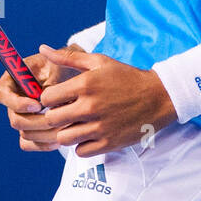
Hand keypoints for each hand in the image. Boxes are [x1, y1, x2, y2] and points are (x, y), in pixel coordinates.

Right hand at [0, 48, 81, 150]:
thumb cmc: (63, 65)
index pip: (1, 95)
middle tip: (58, 119)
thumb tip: (44, 99)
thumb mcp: (58, 64)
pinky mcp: (29, 129)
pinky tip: (60, 138)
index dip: (17, 103)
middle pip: (15, 119)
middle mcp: (13, 100)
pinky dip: (43, 144)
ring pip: (24, 134)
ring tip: (65, 127)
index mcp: (12, 80)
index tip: (38, 105)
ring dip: (45, 133)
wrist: (71, 75)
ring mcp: (21, 116)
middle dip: (37, 121)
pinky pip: (29, 144)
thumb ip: (49, 80)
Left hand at [34, 44, 177, 155]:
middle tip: (66, 112)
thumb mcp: (99, 62)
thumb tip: (42, 49)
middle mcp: (90, 106)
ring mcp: (100, 126)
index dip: (49, 98)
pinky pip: (80, 151)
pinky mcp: (109, 142)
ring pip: (63, 138)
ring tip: (77, 124)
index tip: (58, 98)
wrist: (158, 96)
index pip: (47, 98)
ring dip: (67, 132)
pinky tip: (89, 134)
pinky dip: (82, 144)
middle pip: (52, 120)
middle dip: (55, 116)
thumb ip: (68, 57)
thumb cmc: (126, 77)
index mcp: (86, 84)